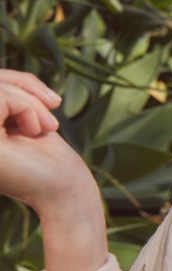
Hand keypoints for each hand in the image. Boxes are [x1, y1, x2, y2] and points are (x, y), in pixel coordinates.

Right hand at [0, 70, 106, 270]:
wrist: (65, 191)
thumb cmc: (48, 158)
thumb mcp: (24, 116)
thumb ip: (7, 95)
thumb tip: (6, 79)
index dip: (14, 82)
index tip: (50, 99)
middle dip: (22, 84)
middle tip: (54, 103)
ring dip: (28, 99)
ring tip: (48, 124)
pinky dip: (26, 106)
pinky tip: (38, 130)